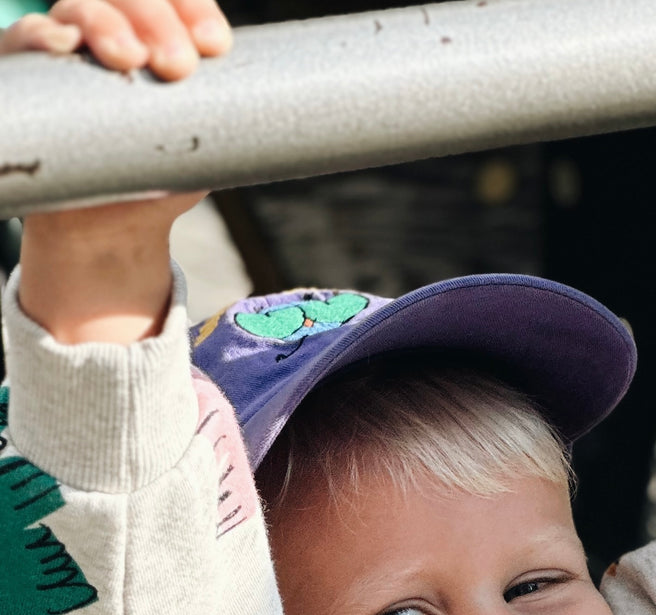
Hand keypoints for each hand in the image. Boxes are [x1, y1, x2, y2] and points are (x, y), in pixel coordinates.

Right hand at [3, 0, 231, 341]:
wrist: (110, 226)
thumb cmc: (161, 174)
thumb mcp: (204, 145)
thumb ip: (231, 122)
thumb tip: (301, 125)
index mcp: (153, 34)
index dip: (192, 8)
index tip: (217, 45)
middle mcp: (105, 29)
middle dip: (155, 18)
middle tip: (179, 66)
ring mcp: (61, 47)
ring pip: (76, 6)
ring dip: (103, 23)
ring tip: (129, 58)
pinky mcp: (21, 76)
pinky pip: (19, 42)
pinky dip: (38, 35)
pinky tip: (61, 43)